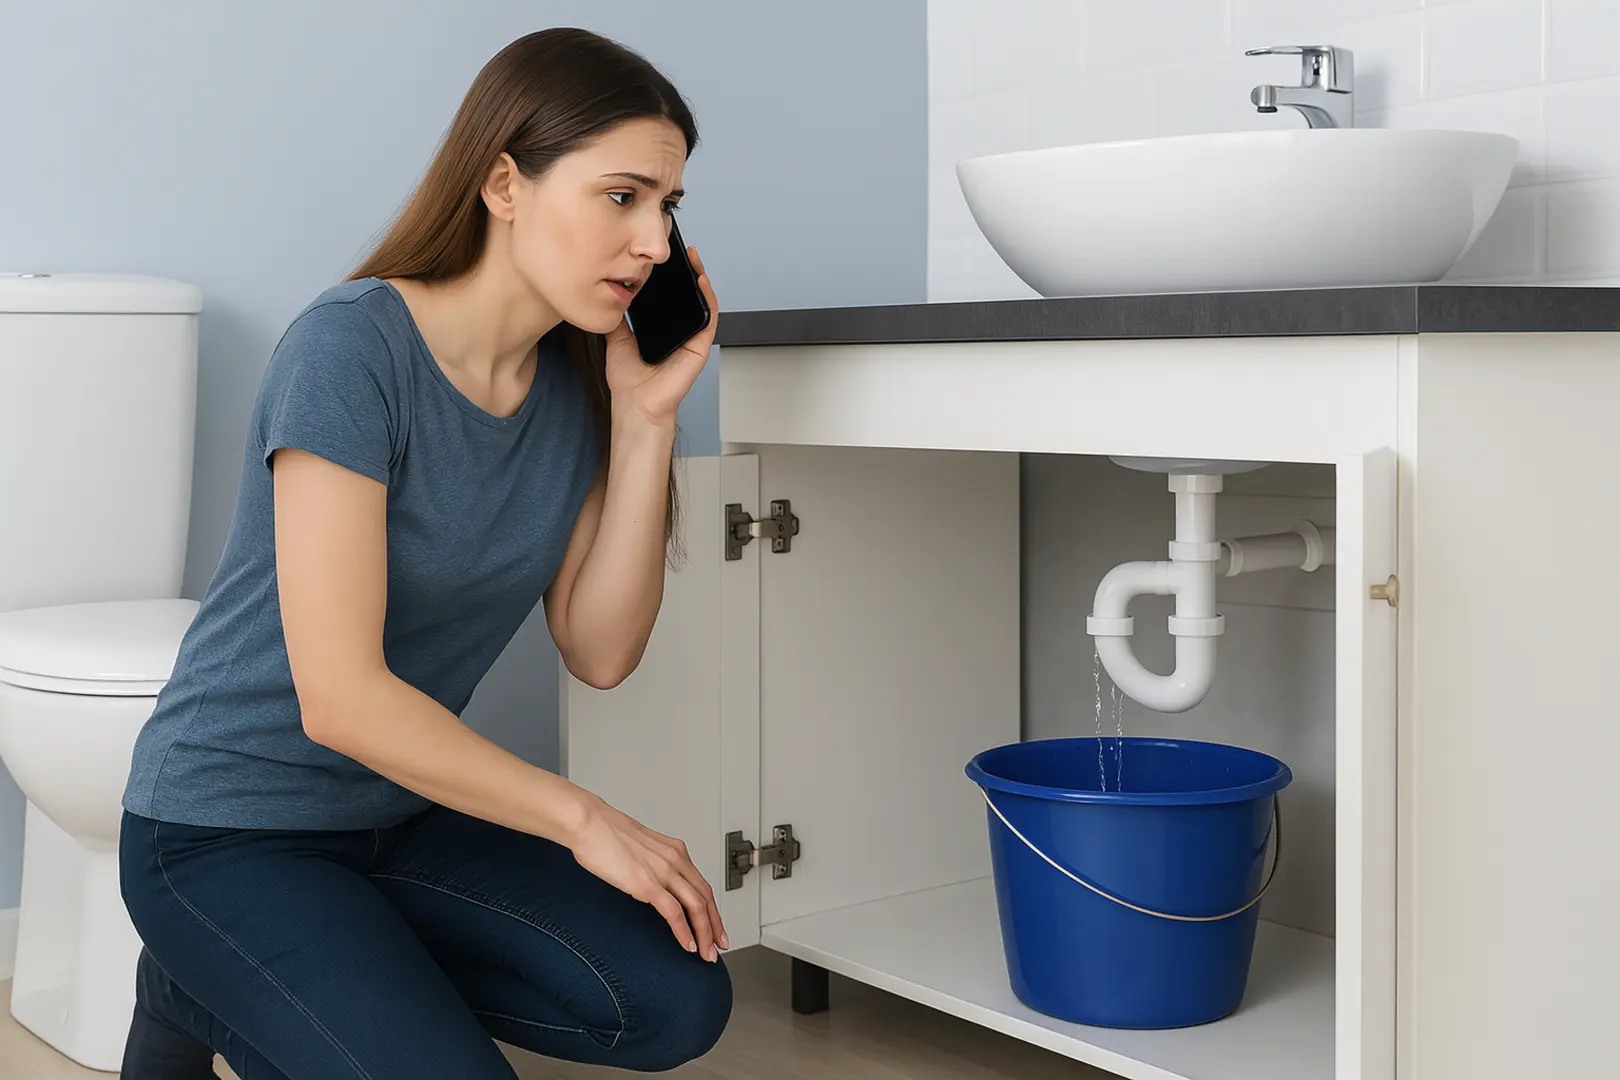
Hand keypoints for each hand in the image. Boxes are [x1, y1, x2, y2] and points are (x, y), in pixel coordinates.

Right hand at [568, 793, 728, 960]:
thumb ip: (652, 864)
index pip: (702, 885)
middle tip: (719, 945)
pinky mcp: (647, 883)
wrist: (587, 822)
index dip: (712, 909)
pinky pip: (674, 912)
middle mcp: (675, 859)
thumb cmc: (604, 833)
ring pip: (696, 907)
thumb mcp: (640, 849)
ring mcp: (663, 871)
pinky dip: (683, 931)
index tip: (715, 926)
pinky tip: (687, 945)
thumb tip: (651, 880)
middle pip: (706, 897)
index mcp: (675, 851)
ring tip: (706, 953)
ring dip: (704, 934)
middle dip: (715, 925)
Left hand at [603, 246, 719, 428]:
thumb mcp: (617, 338)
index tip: (664, 258)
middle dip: (688, 271)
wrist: (634, 404)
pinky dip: (708, 297)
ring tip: (693, 258)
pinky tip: (701, 280)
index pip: (671, 297)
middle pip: (688, 296)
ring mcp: (692, 338)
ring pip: (701, 302)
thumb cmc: (629, 381)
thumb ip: (619, 317)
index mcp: (663, 329)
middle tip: (681, 250)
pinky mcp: (700, 346)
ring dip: (701, 278)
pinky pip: (709, 318)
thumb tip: (611, 293)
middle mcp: (680, 332)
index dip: (671, 277)